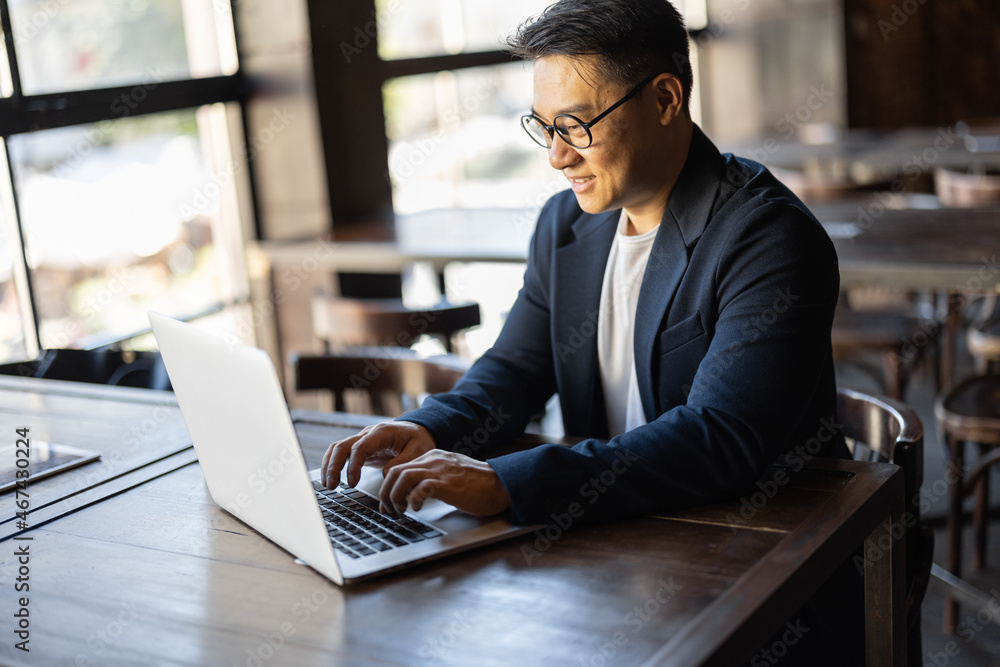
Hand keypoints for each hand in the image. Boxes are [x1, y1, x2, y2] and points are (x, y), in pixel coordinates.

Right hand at [320, 421, 434, 488]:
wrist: (419, 431)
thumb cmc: (420, 440)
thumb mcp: (419, 451)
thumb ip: (402, 463)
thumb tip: (384, 475)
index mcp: (382, 432)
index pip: (360, 447)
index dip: (353, 466)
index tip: (352, 483)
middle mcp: (368, 434)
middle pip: (343, 446)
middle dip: (334, 466)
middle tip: (331, 485)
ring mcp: (363, 440)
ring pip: (338, 448)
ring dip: (329, 465)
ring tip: (328, 485)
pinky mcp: (361, 448)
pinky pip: (342, 453)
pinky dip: (333, 464)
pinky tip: (331, 479)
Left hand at [380, 449, 511, 516]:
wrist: (501, 485)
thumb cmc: (479, 486)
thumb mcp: (450, 477)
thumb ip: (432, 481)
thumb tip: (412, 496)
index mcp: (433, 458)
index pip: (399, 467)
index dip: (388, 487)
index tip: (388, 504)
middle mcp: (433, 460)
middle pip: (395, 471)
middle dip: (386, 493)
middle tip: (389, 510)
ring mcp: (440, 470)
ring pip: (402, 477)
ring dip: (395, 496)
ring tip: (400, 511)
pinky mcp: (447, 483)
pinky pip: (421, 487)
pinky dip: (414, 499)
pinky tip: (417, 508)